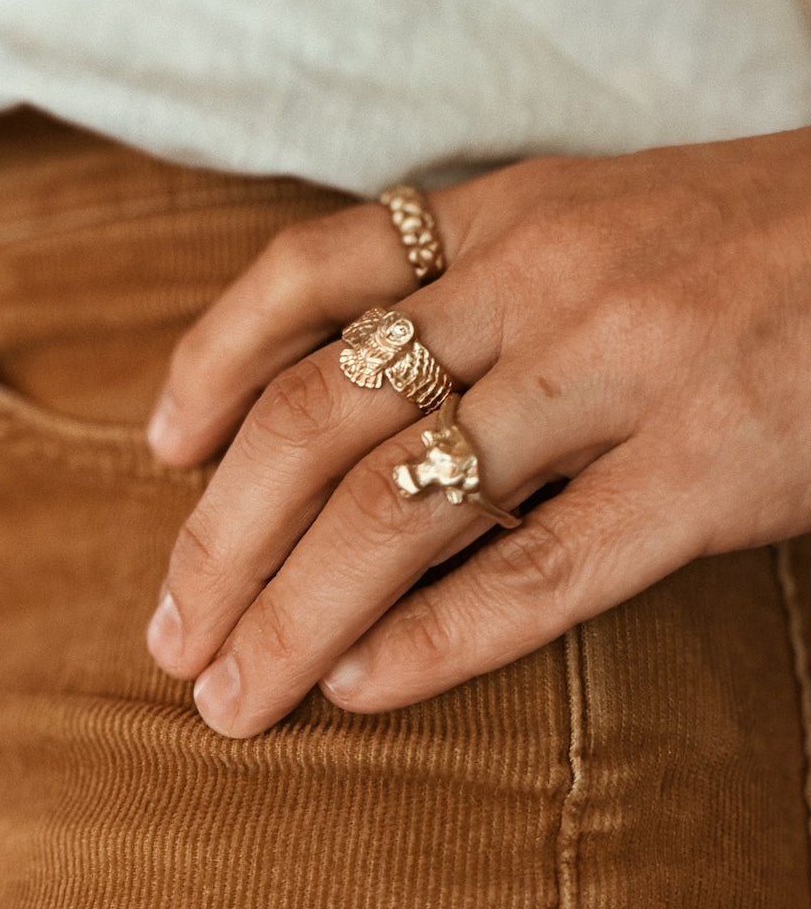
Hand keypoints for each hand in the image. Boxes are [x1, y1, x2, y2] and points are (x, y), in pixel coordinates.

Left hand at [144, 128, 810, 736]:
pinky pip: (542, 570)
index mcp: (506, 215)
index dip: (210, 366)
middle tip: (171, 636)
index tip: (158, 452)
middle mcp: (540, 283)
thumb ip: (477, 283)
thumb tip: (357, 392)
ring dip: (292, 613)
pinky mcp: (711, 467)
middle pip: (318, 417)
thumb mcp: (594, 217)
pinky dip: (435, 640)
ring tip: (233, 694)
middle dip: (220, 538)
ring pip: (400, 504)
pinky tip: (363, 691)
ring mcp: (621, 372)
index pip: (304, 276)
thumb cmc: (750, 239)